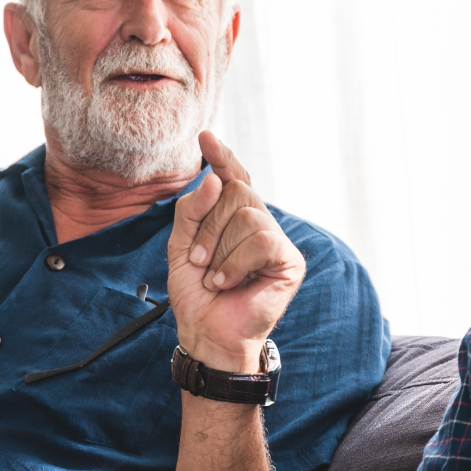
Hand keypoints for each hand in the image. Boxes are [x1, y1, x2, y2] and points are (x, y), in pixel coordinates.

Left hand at [167, 132, 305, 369]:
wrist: (207, 333)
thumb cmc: (196, 293)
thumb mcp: (181, 246)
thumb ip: (192, 211)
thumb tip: (214, 179)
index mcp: (234, 217)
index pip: (232, 178)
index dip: (222, 157)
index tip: (205, 137)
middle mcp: (259, 223)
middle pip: (236, 193)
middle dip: (208, 226)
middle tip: (199, 260)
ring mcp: (276, 241)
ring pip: (248, 215)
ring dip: (220, 249)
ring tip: (214, 277)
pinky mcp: (289, 261)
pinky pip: (262, 240)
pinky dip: (236, 262)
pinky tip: (228, 282)